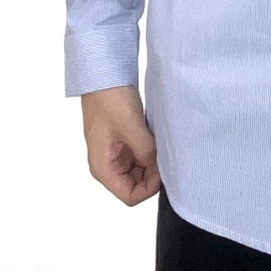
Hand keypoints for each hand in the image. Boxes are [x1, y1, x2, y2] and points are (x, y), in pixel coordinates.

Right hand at [81, 85, 159, 205]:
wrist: (103, 74)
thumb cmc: (109, 99)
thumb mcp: (131, 127)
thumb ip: (146, 151)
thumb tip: (161, 167)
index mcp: (103, 167)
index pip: (130, 196)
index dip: (149, 188)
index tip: (164, 170)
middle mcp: (109, 164)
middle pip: (136, 185)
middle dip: (154, 176)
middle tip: (167, 156)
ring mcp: (117, 153)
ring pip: (141, 171)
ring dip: (154, 163)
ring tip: (163, 146)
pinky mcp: (125, 141)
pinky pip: (142, 155)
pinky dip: (152, 151)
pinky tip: (159, 139)